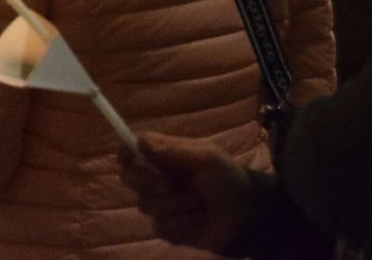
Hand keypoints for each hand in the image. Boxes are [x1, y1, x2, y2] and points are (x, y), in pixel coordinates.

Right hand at [119, 133, 258, 251]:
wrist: (246, 216)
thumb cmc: (228, 180)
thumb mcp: (206, 158)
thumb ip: (173, 150)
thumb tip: (139, 142)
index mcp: (164, 157)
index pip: (131, 149)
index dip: (125, 153)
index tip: (128, 159)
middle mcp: (157, 178)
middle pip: (129, 177)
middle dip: (146, 182)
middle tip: (167, 186)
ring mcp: (161, 204)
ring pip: (144, 204)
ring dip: (171, 205)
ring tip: (195, 204)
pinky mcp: (168, 228)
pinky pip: (160, 226)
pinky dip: (179, 224)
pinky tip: (194, 221)